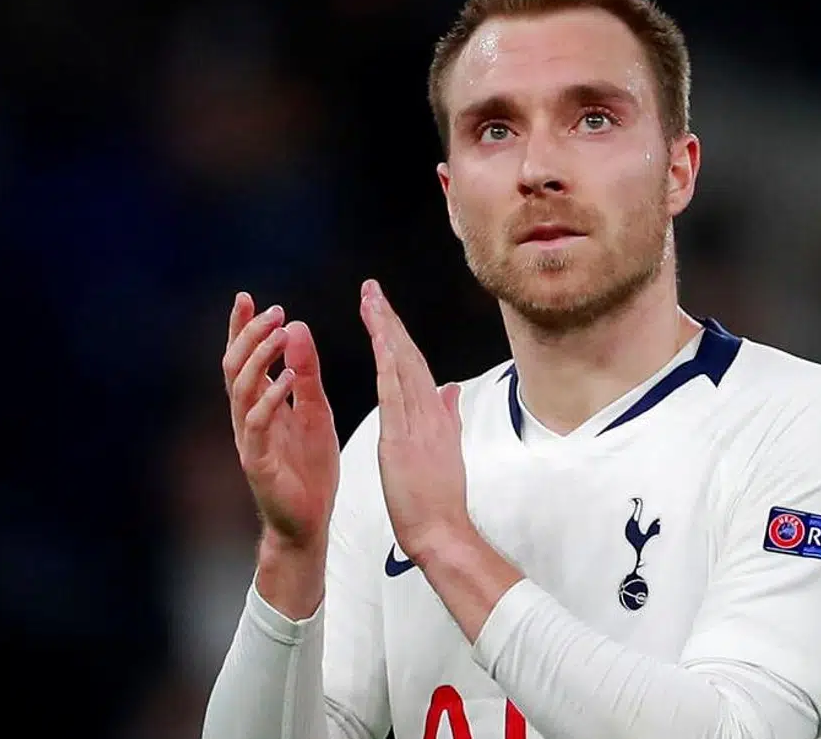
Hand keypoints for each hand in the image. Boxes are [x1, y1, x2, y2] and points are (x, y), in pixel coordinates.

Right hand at [222, 292, 340, 550]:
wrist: (309, 521)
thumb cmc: (310, 467)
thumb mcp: (314, 410)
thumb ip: (305, 372)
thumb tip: (296, 326)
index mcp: (259, 403)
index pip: (243, 358)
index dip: (241, 327)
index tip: (246, 296)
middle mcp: (247, 417)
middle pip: (235, 366)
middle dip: (249, 334)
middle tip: (273, 310)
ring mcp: (248, 438)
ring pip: (240, 389)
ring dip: (259, 358)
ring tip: (280, 333)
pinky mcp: (257, 461)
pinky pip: (257, 424)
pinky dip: (270, 397)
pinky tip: (287, 378)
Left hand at [359, 279, 472, 563]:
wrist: (442, 532)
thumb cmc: (439, 499)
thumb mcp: (445, 451)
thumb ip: (448, 418)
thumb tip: (450, 391)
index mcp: (433, 414)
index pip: (414, 364)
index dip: (398, 334)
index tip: (382, 308)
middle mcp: (428, 412)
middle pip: (408, 356)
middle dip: (389, 320)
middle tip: (371, 288)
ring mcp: (418, 423)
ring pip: (401, 367)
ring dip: (386, 330)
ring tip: (370, 301)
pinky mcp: (403, 437)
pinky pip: (395, 394)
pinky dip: (388, 365)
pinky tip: (380, 342)